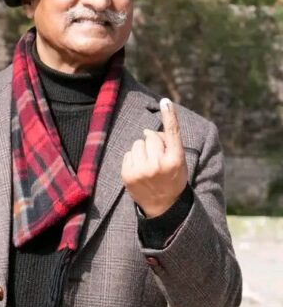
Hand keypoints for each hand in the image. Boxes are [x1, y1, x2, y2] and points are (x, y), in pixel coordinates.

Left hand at [121, 98, 188, 217]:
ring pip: (137, 144)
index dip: (169, 115)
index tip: (166, 101)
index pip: (172, 133)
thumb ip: (168, 145)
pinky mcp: (128, 175)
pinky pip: (128, 154)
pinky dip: (133, 159)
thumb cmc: (172, 178)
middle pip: (150, 137)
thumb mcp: (178, 162)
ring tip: (148, 165)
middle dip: (152, 143)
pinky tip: (140, 170)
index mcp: (176, 160)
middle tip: (157, 157)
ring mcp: (142, 170)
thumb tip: (147, 131)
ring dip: (142, 150)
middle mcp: (159, 164)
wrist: (163, 206)